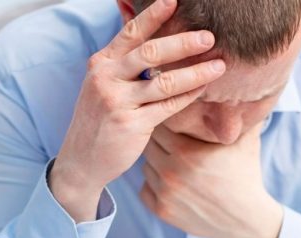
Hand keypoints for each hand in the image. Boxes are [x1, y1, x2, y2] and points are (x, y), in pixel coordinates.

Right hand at [49, 0, 225, 221]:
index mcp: (101, 63)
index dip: (153, 15)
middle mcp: (106, 78)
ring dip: (195, 72)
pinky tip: (203, 88)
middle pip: (151, 53)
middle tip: (209, 38)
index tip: (174, 1)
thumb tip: (151, 39)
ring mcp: (117, 102)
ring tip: (219, 66)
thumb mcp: (101, 85)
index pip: (131, 32)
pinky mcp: (130, 124)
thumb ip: (123, 63)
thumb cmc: (99, 120)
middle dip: (183, 42)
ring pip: (164, 81)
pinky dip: (188, 96)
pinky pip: (167, 106)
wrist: (81, 160)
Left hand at [141, 124, 283, 237]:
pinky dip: (154, 185)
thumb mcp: (245, 140)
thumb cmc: (246, 175)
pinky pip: (144, 188)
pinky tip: (171, 182)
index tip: (173, 117)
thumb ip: (236, 112)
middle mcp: (171, 171)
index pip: (161, 122)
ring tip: (173, 160)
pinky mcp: (161, 210)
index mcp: (187, 151)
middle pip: (149, 142)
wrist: (247, 220)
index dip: (167, 117)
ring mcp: (164, 193)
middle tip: (171, 137)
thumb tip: (240, 80)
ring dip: (155, 160)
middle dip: (158, 138)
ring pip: (145, 165)